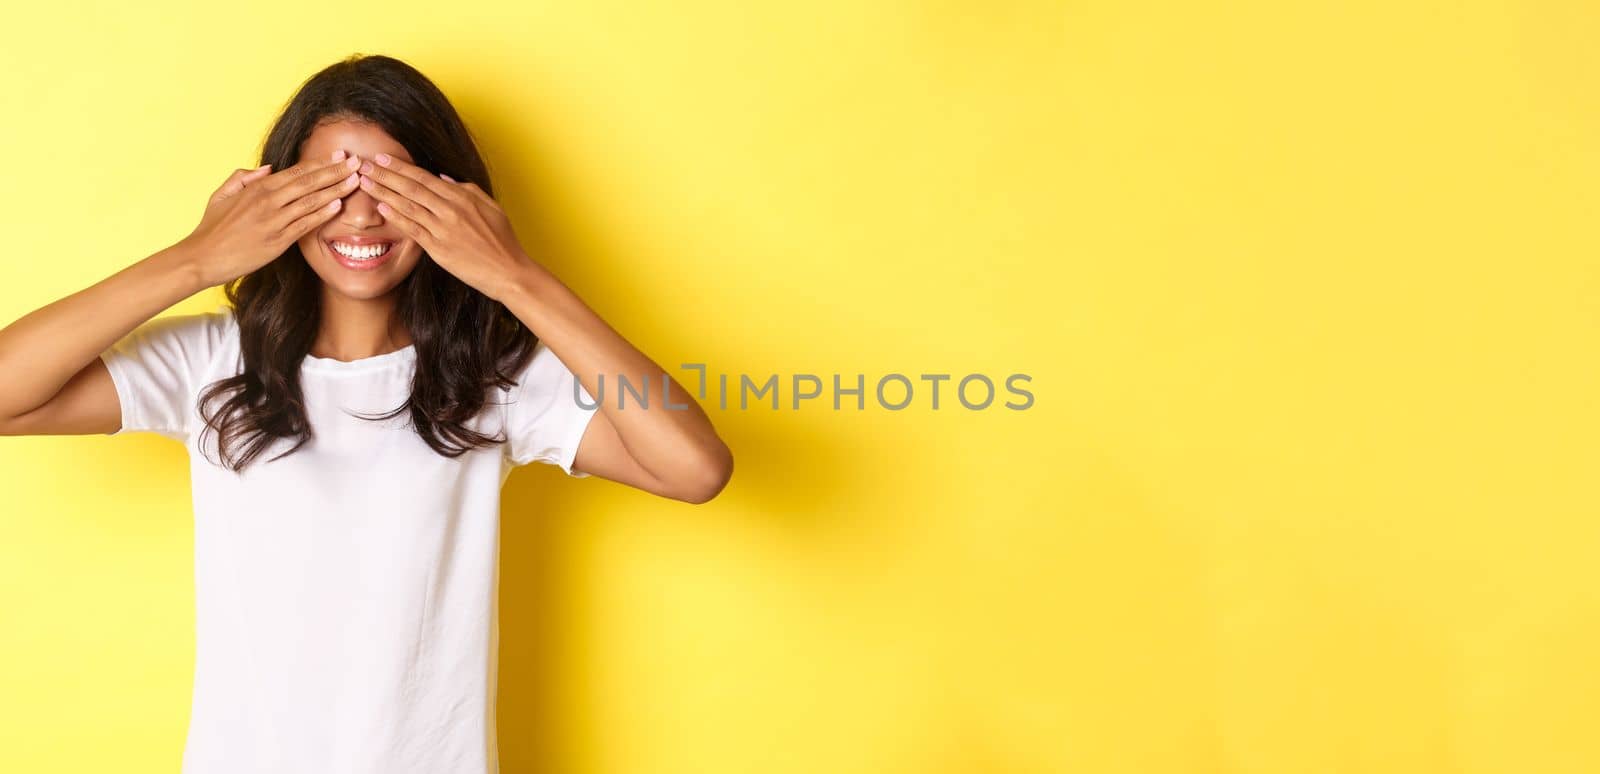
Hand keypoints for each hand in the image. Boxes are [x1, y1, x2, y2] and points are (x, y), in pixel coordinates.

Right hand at [178, 151, 362, 287]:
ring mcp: (274, 221)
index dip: (321, 163)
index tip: (340, 156)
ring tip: (356, 180)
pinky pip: (304, 224)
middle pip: (309, 182)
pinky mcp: (278, 241)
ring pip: (311, 201)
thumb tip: (269, 168)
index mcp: (257, 188)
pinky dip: (322, 213)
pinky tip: (338, 205)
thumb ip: (244, 177)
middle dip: (336, 171)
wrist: (202, 257)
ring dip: (336, 189)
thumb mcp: (222, 195)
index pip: (296, 171)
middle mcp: (268, 201)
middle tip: (358, 162)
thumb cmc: (212, 227)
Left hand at [355, 153, 533, 301]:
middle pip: (411, 187)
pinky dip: (396, 217)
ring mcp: (443, 229)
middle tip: (364, 164)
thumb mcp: (491, 207)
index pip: (424, 177)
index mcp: (463, 197)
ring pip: (407, 205)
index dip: (401, 166)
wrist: (509, 271)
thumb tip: (442, 178)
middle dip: (385, 174)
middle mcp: (451, 210)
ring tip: (364, 182)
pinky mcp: (439, 249)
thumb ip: (467, 190)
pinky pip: (413, 229)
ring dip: (383, 191)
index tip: (382, 158)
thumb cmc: (502, 241)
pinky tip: (381, 207)